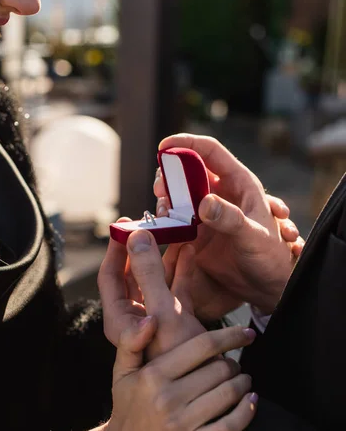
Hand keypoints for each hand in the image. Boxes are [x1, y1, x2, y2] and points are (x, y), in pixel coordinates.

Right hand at [64, 317, 256, 430]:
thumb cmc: (127, 405)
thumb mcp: (121, 370)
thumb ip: (131, 341)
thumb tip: (152, 319)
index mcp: (153, 375)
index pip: (202, 346)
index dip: (231, 336)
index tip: (247, 333)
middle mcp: (167, 398)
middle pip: (219, 369)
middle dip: (234, 363)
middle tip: (234, 364)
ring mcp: (180, 424)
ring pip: (228, 394)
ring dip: (243, 383)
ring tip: (243, 380)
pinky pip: (229, 427)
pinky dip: (246, 411)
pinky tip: (250, 400)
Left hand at [99, 228, 205, 359]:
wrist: (208, 391)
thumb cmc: (179, 358)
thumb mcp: (162, 312)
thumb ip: (148, 275)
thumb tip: (135, 236)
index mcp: (121, 318)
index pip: (110, 276)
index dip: (116, 250)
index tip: (125, 224)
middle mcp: (136, 316)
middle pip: (133, 274)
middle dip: (142, 247)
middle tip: (150, 222)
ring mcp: (158, 317)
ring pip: (156, 277)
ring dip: (164, 254)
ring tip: (173, 229)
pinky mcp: (179, 319)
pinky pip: (176, 286)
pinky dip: (182, 268)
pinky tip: (191, 250)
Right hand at [155, 134, 304, 318]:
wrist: (267, 285)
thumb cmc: (270, 256)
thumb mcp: (253, 236)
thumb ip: (230, 219)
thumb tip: (204, 202)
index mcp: (240, 184)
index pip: (210, 152)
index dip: (187, 144)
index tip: (164, 147)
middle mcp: (222, 194)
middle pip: (189, 171)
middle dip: (170, 175)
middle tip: (160, 189)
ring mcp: (208, 213)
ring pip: (180, 195)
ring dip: (166, 198)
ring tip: (163, 210)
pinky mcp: (198, 233)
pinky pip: (177, 219)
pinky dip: (167, 219)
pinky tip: (164, 226)